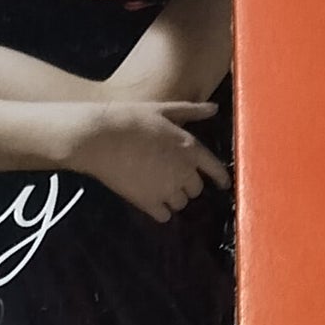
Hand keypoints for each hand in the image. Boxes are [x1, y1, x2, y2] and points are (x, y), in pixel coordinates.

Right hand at [70, 102, 227, 219]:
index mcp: (189, 147)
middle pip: (196, 189)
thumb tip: (215, 108)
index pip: (214, 168)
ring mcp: (166, 189)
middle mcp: (183, 171)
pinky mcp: (148, 203)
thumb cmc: (131, 118)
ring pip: (181, 204)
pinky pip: (164, 216)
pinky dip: (160, 211)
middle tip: (173, 177)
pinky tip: (151, 201)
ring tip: (159, 187)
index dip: (220, 178)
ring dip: (174, 198)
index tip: (223, 184)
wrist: (101, 137)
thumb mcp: (163, 109)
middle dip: (188, 184)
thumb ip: (192, 111)